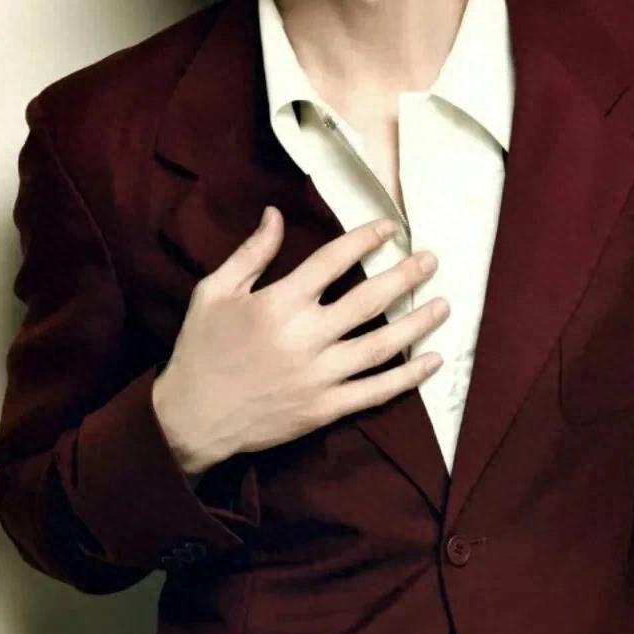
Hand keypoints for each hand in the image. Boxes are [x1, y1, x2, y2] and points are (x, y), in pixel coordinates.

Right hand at [151, 206, 448, 474]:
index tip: (389, 227)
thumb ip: (251, 253)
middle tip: (431, 259)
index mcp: (279, 302)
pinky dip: (408, 378)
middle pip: (369, 300)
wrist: (190, 419)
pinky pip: (375, 392)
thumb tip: (276, 214)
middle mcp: (305, 337)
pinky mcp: (324, 409)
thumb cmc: (200, 348)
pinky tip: (432, 361)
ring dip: (417, 324)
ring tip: (444, 305)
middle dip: (405, 276)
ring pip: (382, 346)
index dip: (365, 239)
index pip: (334, 260)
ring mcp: (318, 376)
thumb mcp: (214, 291)